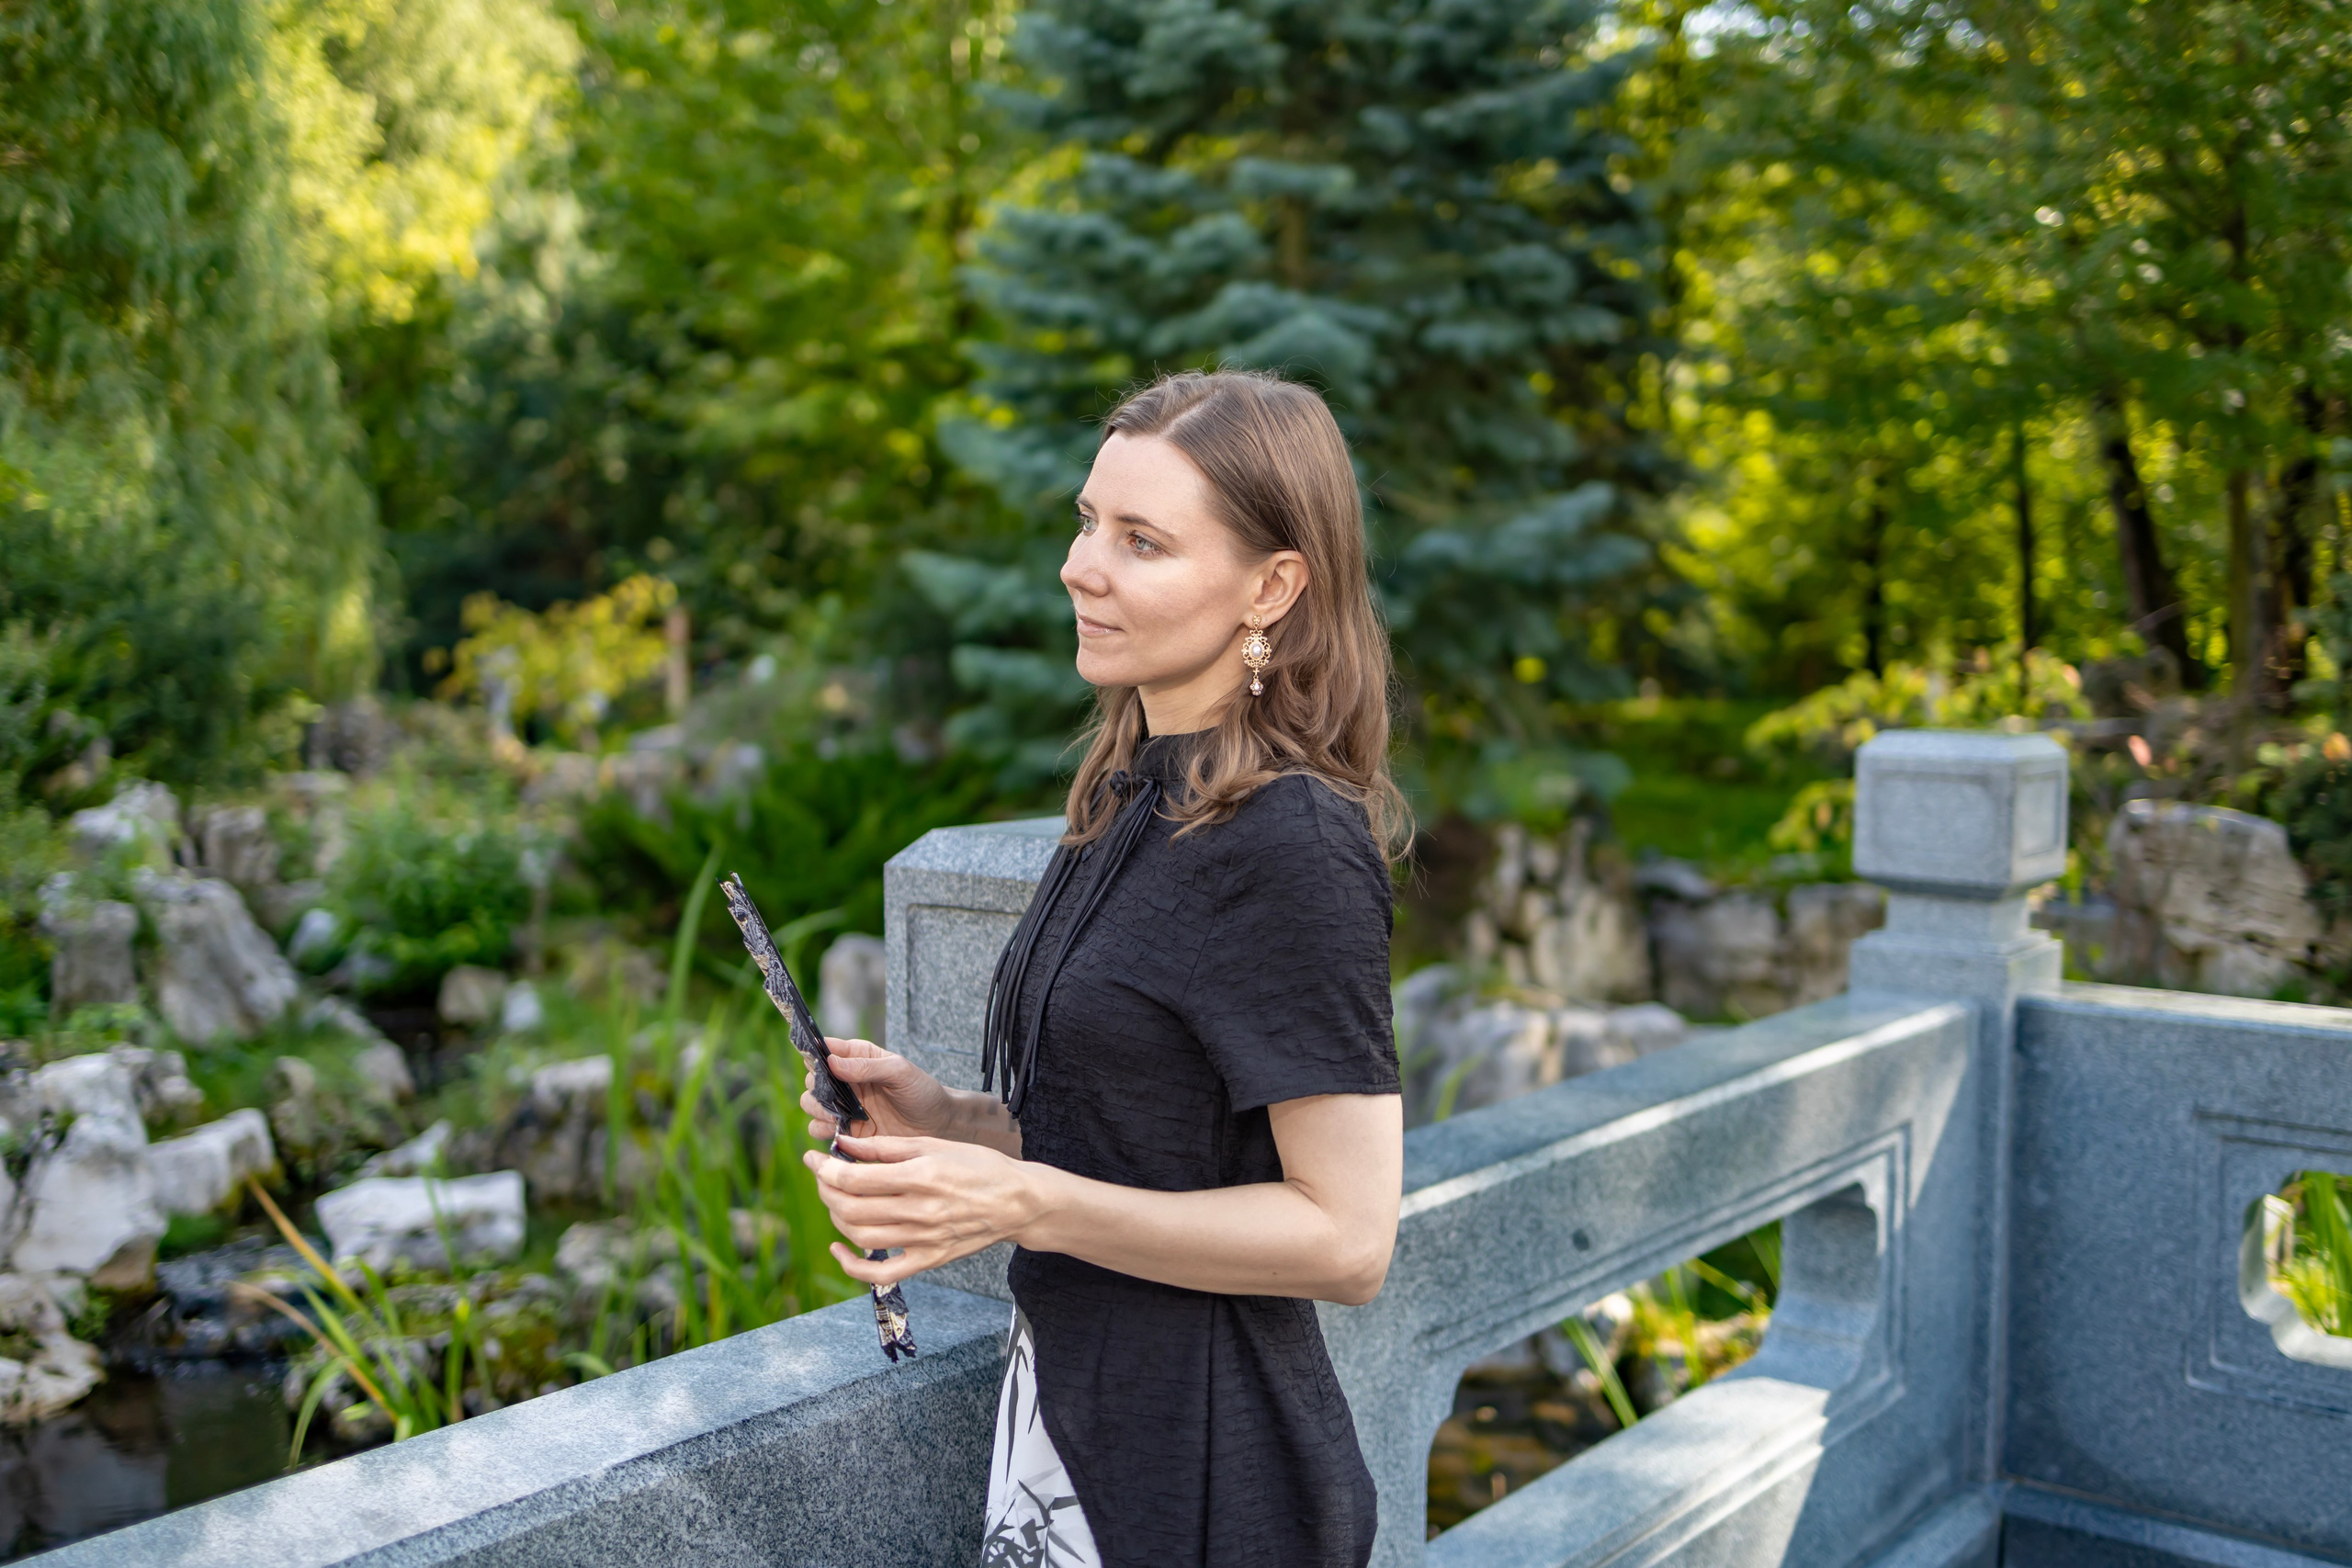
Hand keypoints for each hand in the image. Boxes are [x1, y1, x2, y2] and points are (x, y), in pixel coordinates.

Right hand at [800, 1037, 957, 1142]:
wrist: (938, 1125)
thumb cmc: (922, 1091)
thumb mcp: (899, 1072)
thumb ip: (867, 1066)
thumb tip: (832, 1062)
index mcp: (858, 1057)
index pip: (825, 1050)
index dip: (816, 1055)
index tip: (819, 1065)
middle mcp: (846, 1081)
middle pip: (812, 1080)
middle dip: (815, 1089)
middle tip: (829, 1099)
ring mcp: (844, 1106)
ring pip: (811, 1105)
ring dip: (816, 1110)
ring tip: (835, 1117)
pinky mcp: (847, 1131)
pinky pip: (821, 1130)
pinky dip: (823, 1131)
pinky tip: (839, 1131)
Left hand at [801, 1133, 1046, 1287]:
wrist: (1018, 1202)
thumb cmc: (979, 1166)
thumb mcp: (934, 1144)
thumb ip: (886, 1146)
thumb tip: (844, 1143)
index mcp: (921, 1176)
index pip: (856, 1179)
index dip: (825, 1168)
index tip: (814, 1157)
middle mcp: (920, 1210)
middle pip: (851, 1208)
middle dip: (825, 1189)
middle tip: (822, 1175)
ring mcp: (923, 1239)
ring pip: (860, 1236)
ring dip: (836, 1217)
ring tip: (835, 1199)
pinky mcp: (928, 1260)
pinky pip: (881, 1272)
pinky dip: (852, 1266)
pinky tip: (839, 1249)